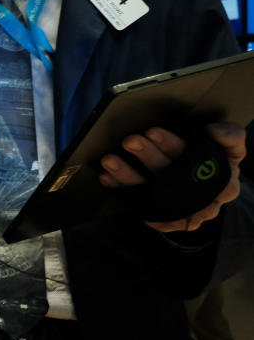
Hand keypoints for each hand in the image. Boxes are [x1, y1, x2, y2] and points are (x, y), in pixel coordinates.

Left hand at [99, 122, 245, 232]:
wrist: (211, 191)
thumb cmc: (219, 162)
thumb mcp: (233, 149)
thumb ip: (230, 136)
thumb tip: (213, 131)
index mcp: (214, 175)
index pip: (190, 157)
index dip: (169, 145)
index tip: (152, 131)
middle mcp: (191, 190)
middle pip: (165, 170)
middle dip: (146, 154)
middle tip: (128, 140)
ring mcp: (171, 201)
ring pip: (145, 187)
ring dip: (125, 174)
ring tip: (108, 159)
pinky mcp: (156, 208)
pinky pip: (134, 199)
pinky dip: (119, 187)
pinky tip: (105, 177)